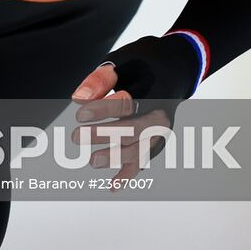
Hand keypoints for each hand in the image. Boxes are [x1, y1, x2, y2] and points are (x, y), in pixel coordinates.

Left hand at [70, 63, 172, 181]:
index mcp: (153, 90)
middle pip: (135, 129)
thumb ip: (101, 79)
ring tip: (91, 161)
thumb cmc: (142, 68)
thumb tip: (79, 98)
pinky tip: (112, 186)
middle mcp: (160, 114)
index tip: (80, 114)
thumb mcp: (123, 64)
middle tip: (77, 136)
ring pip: (141, 149)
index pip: (128, 103)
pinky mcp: (156, 142)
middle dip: (105, 135)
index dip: (103, 110)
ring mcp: (160, 131)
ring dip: (116, 157)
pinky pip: (144, 161)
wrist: (173, 72)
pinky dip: (129, 175)